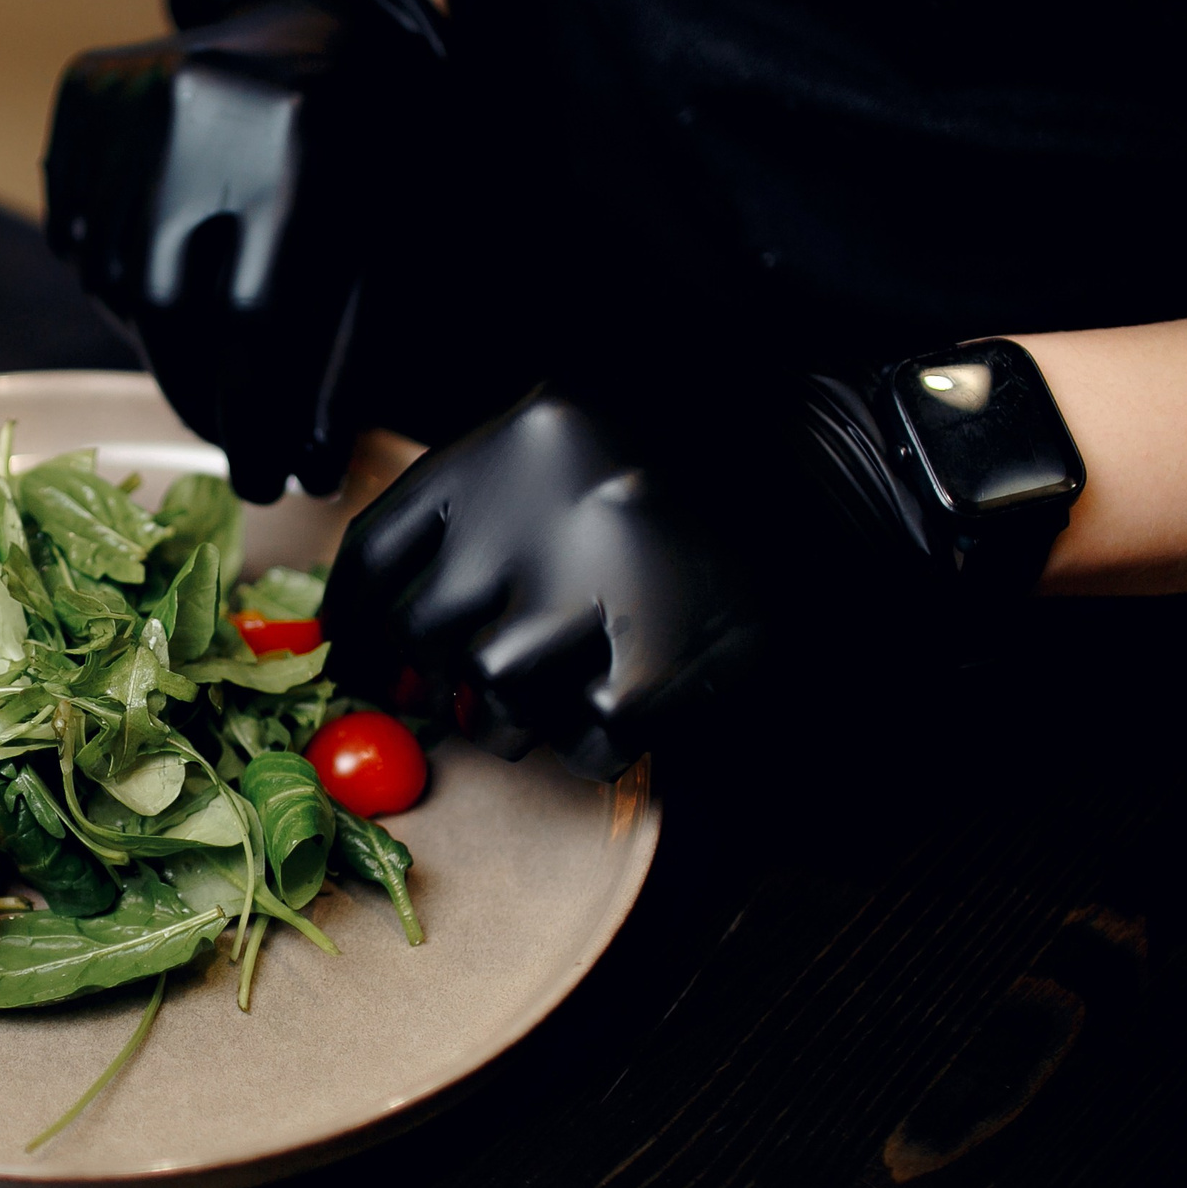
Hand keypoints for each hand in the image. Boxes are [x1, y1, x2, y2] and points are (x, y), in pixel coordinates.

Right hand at [44, 0, 447, 502]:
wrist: (324, 12)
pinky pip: (76, 235)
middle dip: (200, 395)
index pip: (258, 322)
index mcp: (300, 142)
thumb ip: (345, 354)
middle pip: (171, 311)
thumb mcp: (388, 243)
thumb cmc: (375, 146)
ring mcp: (130, 97)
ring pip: (115, 280)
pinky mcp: (84, 96)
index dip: (256, 416)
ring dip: (160, 343)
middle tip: (232, 438)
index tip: (263, 479)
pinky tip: (167, 277)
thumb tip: (303, 468)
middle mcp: (202, 112)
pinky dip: (116, 281)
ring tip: (209, 351)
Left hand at [325, 391, 770, 778]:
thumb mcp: (569, 443)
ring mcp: (597, 588)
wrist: (835, 478)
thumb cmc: (690, 462)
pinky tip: (627, 707)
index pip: (381, 549)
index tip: (351, 657)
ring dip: (511, 716)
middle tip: (463, 692)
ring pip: (492, 693)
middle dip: (435, 677)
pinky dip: (592, 744)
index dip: (353, 620)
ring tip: (558, 690)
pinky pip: (582, 738)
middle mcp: (539, 509)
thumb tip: (383, 629)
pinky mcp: (657, 664)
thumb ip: (480, 512)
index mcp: (512, 444)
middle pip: (425, 631)